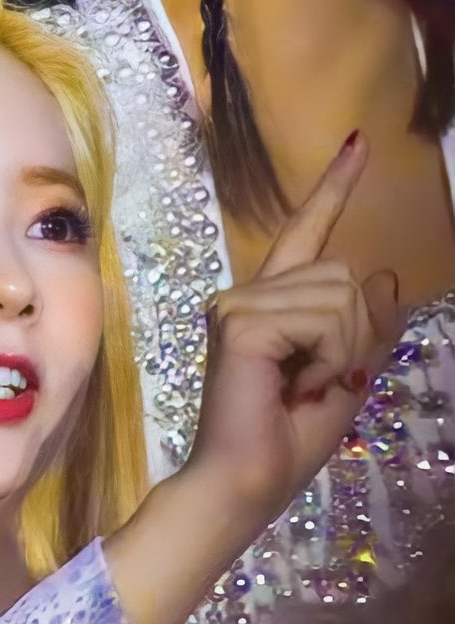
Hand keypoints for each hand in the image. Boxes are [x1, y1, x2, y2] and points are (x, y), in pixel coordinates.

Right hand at [103, 134, 402, 623]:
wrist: (246, 480)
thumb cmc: (286, 441)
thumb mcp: (348, 376)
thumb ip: (365, 327)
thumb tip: (385, 272)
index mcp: (273, 304)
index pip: (309, 233)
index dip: (335, 188)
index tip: (358, 142)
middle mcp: (249, 294)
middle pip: (346, 272)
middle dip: (361, 330)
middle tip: (325, 381)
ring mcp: (238, 305)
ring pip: (341, 294)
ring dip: (348, 348)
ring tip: (308, 386)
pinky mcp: (238, 322)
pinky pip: (320, 319)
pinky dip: (329, 357)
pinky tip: (297, 385)